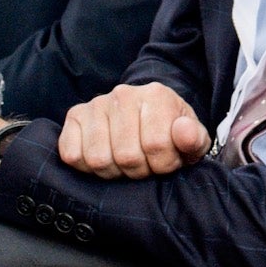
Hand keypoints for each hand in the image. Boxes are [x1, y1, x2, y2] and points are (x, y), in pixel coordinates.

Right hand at [58, 83, 209, 179]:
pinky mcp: (75, 116)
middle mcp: (123, 94)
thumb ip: (194, 138)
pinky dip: (86, 167)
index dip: (163, 165)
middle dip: (139, 171)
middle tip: (145, 165)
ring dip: (113, 172)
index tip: (166, 162)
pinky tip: (104, 158)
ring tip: (125, 164)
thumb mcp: (192, 139)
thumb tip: (183, 131)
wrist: (146, 117)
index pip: (156, 144)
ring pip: (98, 159)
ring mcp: (96, 103)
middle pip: (126, 156)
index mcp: (156, 95)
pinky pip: (72, 154)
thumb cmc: (170, 134)